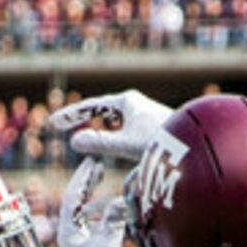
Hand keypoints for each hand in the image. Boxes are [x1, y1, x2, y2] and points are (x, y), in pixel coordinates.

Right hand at [48, 90, 176, 163]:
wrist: (193, 143)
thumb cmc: (162, 141)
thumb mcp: (126, 144)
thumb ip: (100, 143)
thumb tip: (74, 142)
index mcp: (126, 101)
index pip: (90, 106)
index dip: (70, 116)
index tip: (53, 123)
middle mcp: (134, 103)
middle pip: (100, 109)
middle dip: (81, 117)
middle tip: (62, 126)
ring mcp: (143, 113)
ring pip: (112, 117)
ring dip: (96, 124)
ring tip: (82, 132)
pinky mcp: (151, 124)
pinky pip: (122, 125)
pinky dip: (110, 132)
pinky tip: (110, 142)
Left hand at [56, 158, 127, 246]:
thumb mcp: (106, 246)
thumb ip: (113, 222)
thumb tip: (119, 201)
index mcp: (69, 229)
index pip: (74, 196)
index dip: (83, 177)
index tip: (92, 160)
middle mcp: (70, 232)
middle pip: (77, 200)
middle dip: (87, 182)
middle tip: (97, 165)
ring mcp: (77, 239)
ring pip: (84, 210)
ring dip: (94, 196)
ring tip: (104, 184)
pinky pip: (91, 222)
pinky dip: (100, 211)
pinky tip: (110, 209)